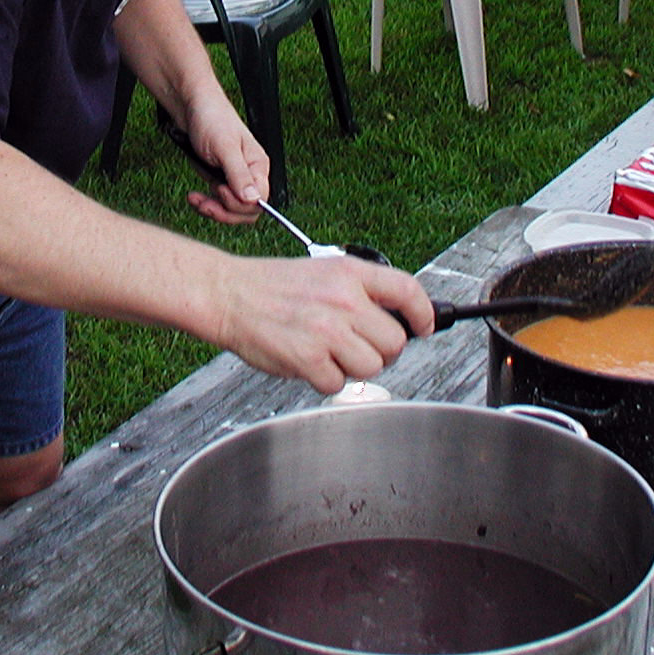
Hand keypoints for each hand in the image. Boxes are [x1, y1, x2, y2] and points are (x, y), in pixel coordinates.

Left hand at [181, 94, 269, 224]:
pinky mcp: (220, 179)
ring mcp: (234, 178)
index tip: (220, 191)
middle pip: (247, 210)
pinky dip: (206, 204)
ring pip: (231, 210)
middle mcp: (250, 174)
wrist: (191, 107)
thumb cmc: (211, 119)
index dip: (240, 204)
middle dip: (225, 211)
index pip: (260, 201)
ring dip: (214, 210)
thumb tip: (253, 199)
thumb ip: (239, 174)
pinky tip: (194, 197)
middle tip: (206, 202)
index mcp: (258, 166)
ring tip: (196, 199)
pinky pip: (218, 203)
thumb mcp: (225, 147)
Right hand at [212, 255, 433, 392]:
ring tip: (329, 353)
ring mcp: (327, 330)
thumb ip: (359, 292)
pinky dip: (325, 379)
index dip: (424, 314)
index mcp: (349, 273)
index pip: (408, 291)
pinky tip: (309, 361)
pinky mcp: (309, 358)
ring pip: (371, 366)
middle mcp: (343, 300)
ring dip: (353, 367)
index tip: (425, 326)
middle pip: (395, 341)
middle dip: (381, 350)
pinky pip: (337, 383)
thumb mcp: (322, 271)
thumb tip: (393, 319)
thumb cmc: (270, 286)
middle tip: (358, 346)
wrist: (228, 294)